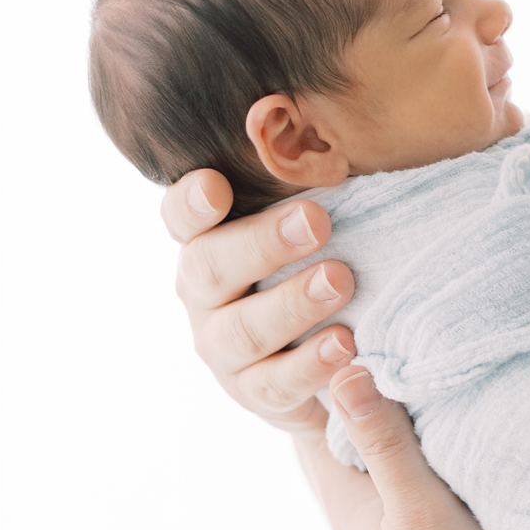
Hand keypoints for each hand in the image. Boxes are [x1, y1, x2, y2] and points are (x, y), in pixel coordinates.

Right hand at [162, 168, 355, 430]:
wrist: (336, 355)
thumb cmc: (324, 260)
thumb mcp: (316, 223)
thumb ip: (314, 188)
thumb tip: (346, 136)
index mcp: (209, 240)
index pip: (183, 216)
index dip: (192, 202)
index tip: (216, 184)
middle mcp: (204, 294)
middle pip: (210, 268)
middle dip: (262, 244)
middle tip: (317, 221)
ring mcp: (222, 348)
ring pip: (241, 330)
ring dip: (292, 304)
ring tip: (341, 281)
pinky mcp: (254, 393)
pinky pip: (275, 383)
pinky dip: (310, 365)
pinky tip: (346, 345)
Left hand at [300, 367, 529, 529]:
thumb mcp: (419, 511)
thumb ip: (386, 444)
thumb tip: (340, 371)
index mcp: (350, 519)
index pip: (318, 436)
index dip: (323, 385)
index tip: (337, 334)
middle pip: (349, 463)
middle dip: (359, 412)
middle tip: (382, 355)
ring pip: (386, 494)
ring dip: (397, 454)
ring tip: (427, 406)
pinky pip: (421, 524)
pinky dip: (431, 490)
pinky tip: (463, 482)